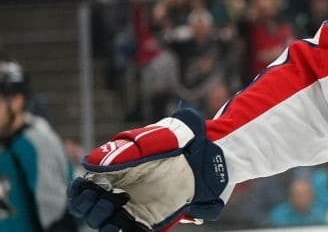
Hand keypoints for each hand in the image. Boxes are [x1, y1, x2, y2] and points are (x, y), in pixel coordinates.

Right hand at [68, 109, 228, 230]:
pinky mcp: (152, 221)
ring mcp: (136, 208)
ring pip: (106, 224)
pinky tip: (122, 229)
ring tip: (114, 217)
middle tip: (106, 200)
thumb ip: (125, 151)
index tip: (84, 188)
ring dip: (102, 223)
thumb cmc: (184, 142)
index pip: (84, 188)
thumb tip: (90, 163)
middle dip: (89, 208)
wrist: (213, 156)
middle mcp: (122, 192)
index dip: (78, 191)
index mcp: (116, 173)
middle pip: (90, 210)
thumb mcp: (155, 140)